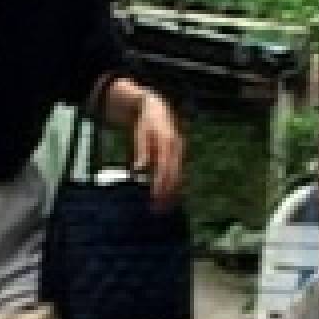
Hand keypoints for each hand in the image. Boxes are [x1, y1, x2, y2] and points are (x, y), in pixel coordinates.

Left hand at [132, 91, 184, 206]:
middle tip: (158, 210)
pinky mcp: (178, 156)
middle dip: (167, 194)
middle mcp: (177, 150)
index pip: (165, 169)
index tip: (155, 199)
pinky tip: (168, 198)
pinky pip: (178, 174)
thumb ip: (141, 150)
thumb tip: (138, 169)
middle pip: (174, 176)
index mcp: (169, 144)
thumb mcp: (140, 133)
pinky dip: (173, 186)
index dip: (160, 185)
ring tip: (163, 208)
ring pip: (178, 177)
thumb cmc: (146, 122)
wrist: (155, 108)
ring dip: (171, 193)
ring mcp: (180, 153)